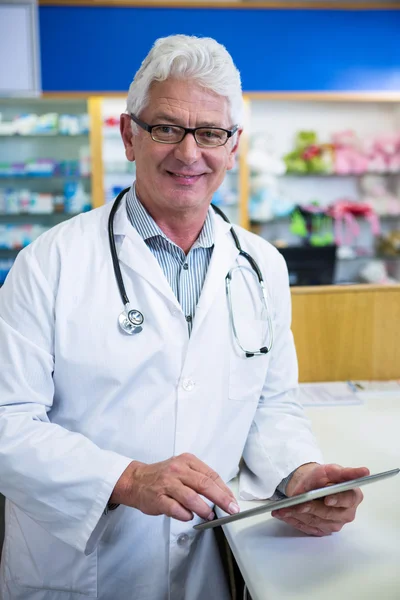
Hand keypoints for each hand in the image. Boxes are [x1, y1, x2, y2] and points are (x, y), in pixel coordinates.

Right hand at [110, 453, 239, 521]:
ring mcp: (167, 484)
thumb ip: (199, 478)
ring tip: (209, 515)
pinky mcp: (158, 498)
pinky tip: (189, 516)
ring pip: (191, 497)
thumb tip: (221, 495)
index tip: (233, 501)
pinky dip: (185, 515)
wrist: (135, 480)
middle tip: (231, 509)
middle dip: (221, 499)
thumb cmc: (162, 476)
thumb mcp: (182, 468)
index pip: (211, 475)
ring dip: (204, 509)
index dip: (224, 490)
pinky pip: (176, 509)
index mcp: (186, 461)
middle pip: (205, 485)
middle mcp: (177, 470)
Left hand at [272, 463, 369, 535]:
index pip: (347, 499)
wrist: (310, 485)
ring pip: (315, 521)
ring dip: (297, 515)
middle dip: (310, 507)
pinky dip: (294, 520)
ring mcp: (334, 524)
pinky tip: (284, 514)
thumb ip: (347, 472)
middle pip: (328, 513)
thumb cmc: (322, 477)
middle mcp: (346, 513)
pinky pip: (307, 527)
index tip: (327, 499)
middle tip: (296, 503)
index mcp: (353, 497)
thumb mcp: (332, 470)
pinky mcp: (322, 530)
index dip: (337, 500)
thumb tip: (365, 471)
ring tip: (282, 509)